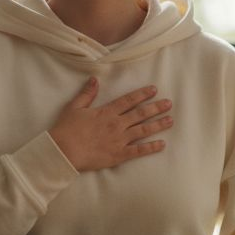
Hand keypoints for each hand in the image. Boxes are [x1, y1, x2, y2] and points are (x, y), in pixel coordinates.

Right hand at [48, 78, 173, 171]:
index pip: (129, 100)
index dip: (142, 94)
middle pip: (141, 114)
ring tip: (170, 120)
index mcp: (107, 112)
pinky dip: (151, 148)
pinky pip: (139, 151)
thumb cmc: (66, 129)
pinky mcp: (119, 155)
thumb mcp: (74, 107)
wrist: (64, 151)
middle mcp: (116, 124)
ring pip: (144, 130)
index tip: (154, 90)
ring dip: (158, 124)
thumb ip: (87, 93)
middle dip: (156, 107)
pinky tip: (162, 144)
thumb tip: (94, 79)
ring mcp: (119, 140)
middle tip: (169, 103)